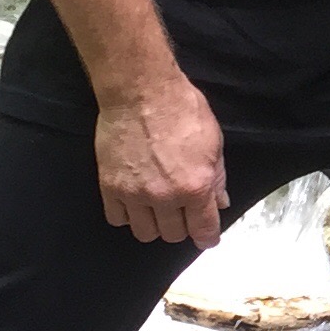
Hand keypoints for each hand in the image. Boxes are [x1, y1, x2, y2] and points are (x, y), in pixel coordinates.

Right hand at [96, 75, 228, 246]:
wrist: (140, 92)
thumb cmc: (182, 109)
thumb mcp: (213, 141)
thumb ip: (216, 177)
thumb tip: (220, 202)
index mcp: (195, 186)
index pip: (203, 230)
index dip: (207, 237)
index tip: (206, 238)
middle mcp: (164, 196)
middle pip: (172, 234)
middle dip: (180, 226)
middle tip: (181, 211)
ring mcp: (134, 194)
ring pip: (144, 233)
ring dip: (153, 224)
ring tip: (156, 207)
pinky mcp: (109, 187)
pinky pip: (117, 219)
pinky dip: (127, 215)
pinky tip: (133, 201)